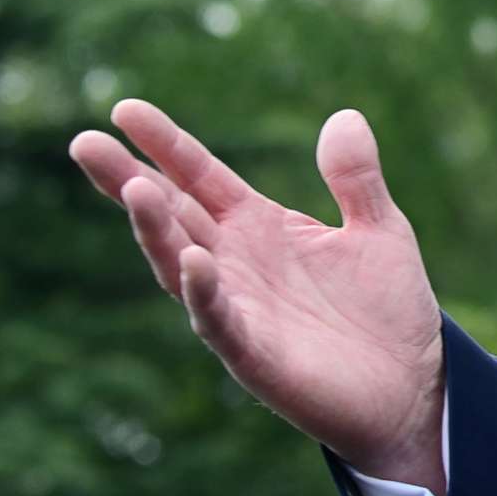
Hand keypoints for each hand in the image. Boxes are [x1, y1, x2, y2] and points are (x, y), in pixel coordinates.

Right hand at [70, 100, 447, 493]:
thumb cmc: (387, 310)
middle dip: (129, 180)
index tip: (124, 108)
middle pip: (172, 214)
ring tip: (135, 188)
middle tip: (84, 143)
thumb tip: (344, 116)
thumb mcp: (380, 229)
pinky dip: (205, 293)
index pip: (200, 177)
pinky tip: (194, 262)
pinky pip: (220, 321)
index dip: (165, 144)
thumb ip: (356, 178)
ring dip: (156, 230)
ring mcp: (239, 308)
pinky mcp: (254, 355)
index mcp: (260, 226)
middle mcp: (236, 263)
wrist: (412, 388)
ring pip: (181, 263)